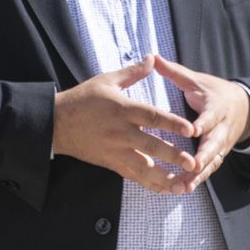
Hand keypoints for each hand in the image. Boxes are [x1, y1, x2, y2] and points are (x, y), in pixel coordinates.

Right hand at [52, 55, 198, 192]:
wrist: (56, 123)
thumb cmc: (82, 100)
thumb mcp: (106, 81)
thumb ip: (132, 73)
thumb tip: (152, 59)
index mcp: (122, 110)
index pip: (152, 116)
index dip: (172, 123)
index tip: (190, 129)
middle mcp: (121, 132)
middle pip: (151, 146)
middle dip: (173, 156)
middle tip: (193, 164)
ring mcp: (115, 150)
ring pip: (143, 167)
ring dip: (164, 178)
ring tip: (182, 186)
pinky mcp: (110, 162)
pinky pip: (132, 176)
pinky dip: (149, 184)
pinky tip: (165, 190)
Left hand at [154, 57, 249, 191]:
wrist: (242, 107)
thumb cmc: (213, 92)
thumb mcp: (197, 79)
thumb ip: (175, 72)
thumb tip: (154, 57)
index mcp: (217, 108)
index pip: (211, 116)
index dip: (204, 123)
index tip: (194, 129)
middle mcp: (221, 128)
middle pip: (215, 144)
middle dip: (204, 156)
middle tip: (193, 166)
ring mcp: (221, 144)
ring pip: (212, 161)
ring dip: (200, 175)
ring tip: (184, 186)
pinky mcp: (218, 155)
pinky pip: (209, 169)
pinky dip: (198, 180)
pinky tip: (184, 190)